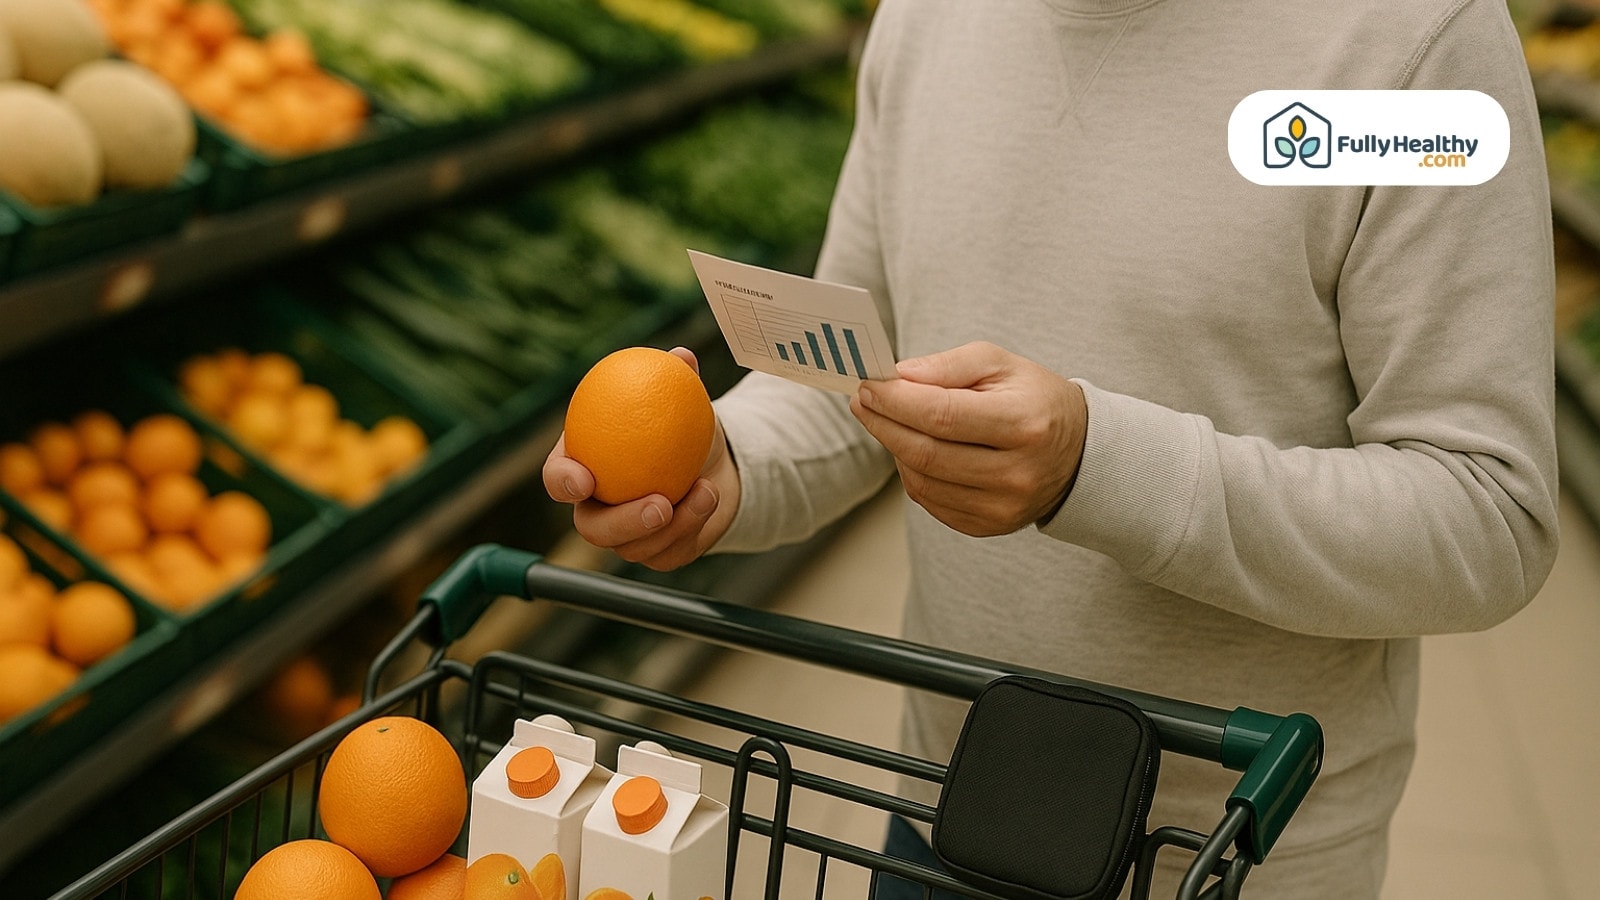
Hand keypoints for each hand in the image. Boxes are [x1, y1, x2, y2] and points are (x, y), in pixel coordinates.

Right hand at [543, 347, 740, 570]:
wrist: (710, 460)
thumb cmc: (680, 423)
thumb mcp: (680, 399)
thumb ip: (675, 378)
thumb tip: (681, 357)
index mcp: (582, 468)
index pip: (558, 479)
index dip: (563, 482)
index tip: (584, 479)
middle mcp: (597, 508)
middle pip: (593, 529)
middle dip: (623, 523)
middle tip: (659, 505)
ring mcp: (626, 537)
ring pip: (636, 549)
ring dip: (675, 525)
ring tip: (705, 492)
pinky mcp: (657, 553)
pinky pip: (669, 555)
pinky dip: (693, 530)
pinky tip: (710, 500)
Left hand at [850, 341, 1086, 536]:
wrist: (1077, 453)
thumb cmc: (1033, 399)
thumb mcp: (1001, 364)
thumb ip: (948, 364)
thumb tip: (898, 376)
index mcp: (1024, 424)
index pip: (943, 414)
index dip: (896, 400)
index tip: (868, 384)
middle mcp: (1016, 473)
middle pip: (926, 452)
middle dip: (883, 423)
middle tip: (861, 400)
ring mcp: (1002, 507)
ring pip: (921, 480)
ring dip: (894, 448)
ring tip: (888, 420)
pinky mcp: (988, 526)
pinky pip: (930, 501)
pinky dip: (912, 472)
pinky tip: (913, 448)